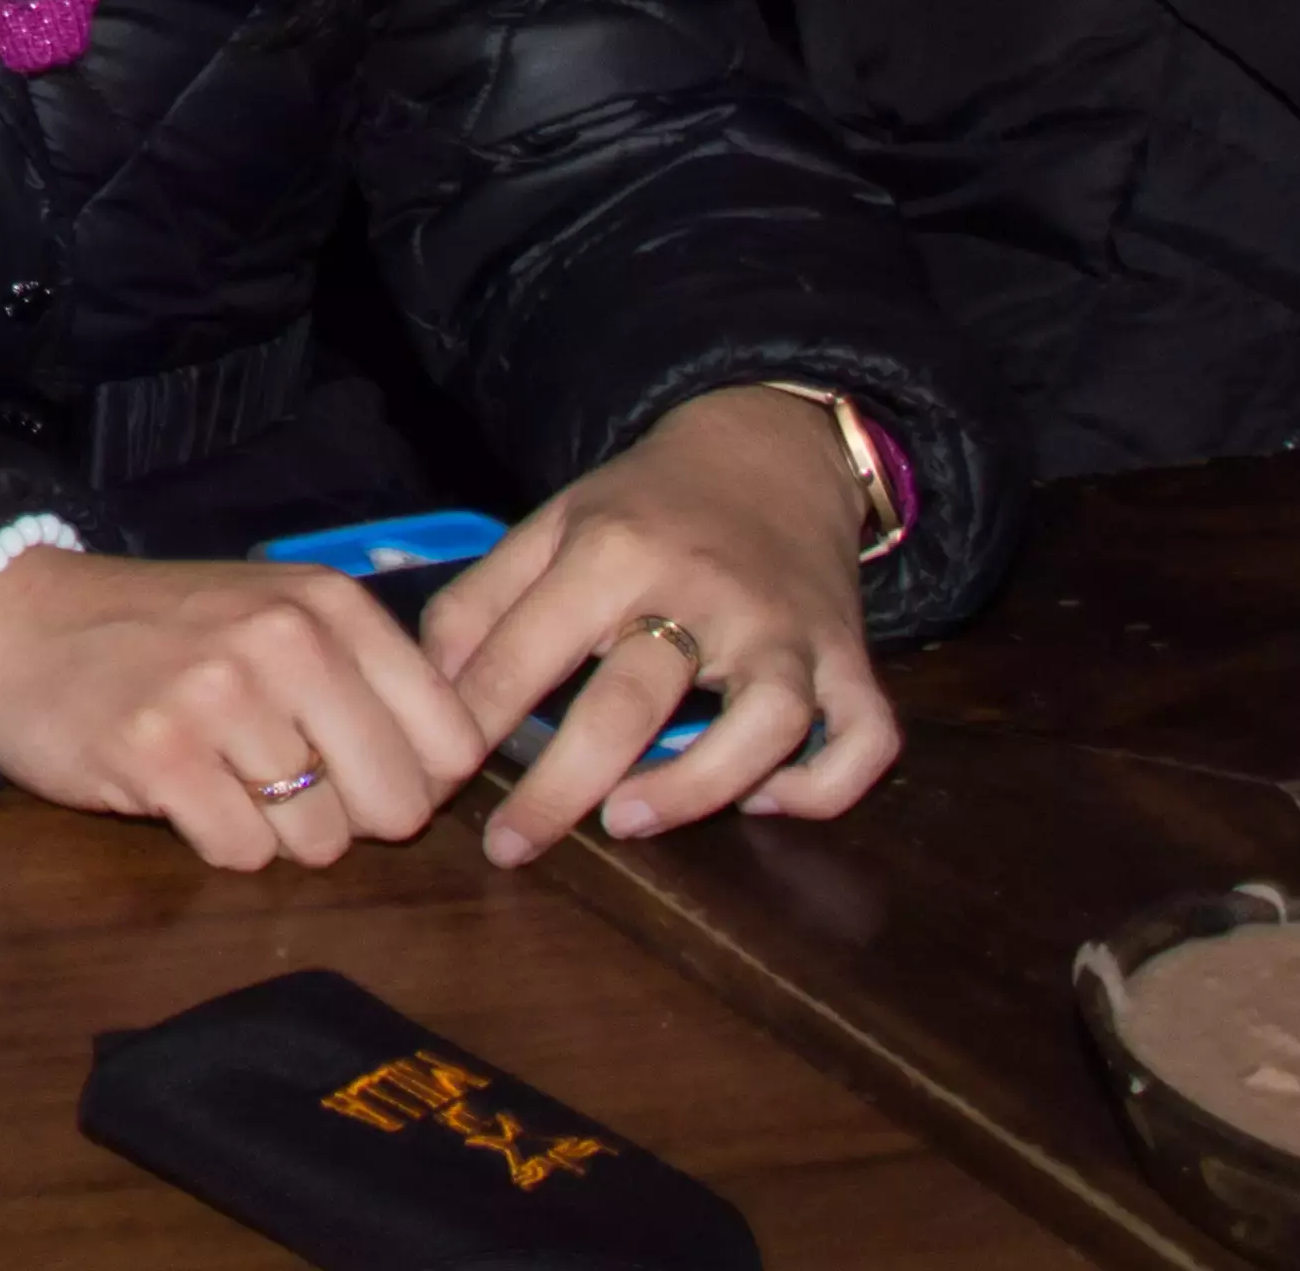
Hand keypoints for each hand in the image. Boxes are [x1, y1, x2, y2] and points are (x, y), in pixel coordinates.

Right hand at [0, 545, 487, 871]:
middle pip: (396, 805)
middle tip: (282, 783)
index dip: (418, 778)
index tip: (361, 770)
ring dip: (274, 833)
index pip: (452, 738)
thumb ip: (365, 677)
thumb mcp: (273, 616)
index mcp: (328, 605)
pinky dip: (213, 840)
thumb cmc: (157, 631)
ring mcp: (219, 697)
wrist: (12, 619)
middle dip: (349, 818)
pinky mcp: (157, 753)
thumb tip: (452, 773)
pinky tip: (175, 791)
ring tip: (219, 777)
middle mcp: (284, 642)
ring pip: (318, 840)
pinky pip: (240, 853)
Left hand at [421, 385, 896, 864]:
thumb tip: (433, 690)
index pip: (527, 649)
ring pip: (766, 724)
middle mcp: (706, 591)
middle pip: (633, 702)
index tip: (438, 778)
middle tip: (510, 845)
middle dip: (561, 786)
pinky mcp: (851, 659)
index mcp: (615, 551)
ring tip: (627, 820)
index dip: (475, 719)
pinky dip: (824, 785)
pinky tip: (764, 799)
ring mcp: (788, 630)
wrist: (769, 454)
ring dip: (698, 786)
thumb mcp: (550, 526)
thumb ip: (481, 600)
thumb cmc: (643, 508)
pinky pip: (866, 738)